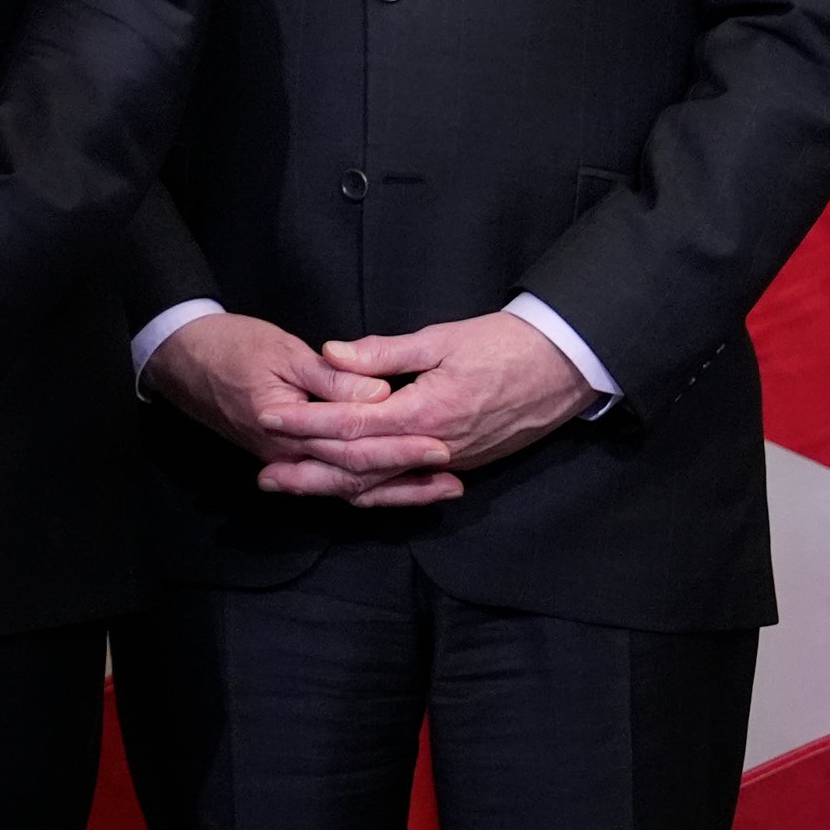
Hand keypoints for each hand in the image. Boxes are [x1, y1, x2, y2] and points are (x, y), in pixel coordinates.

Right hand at [144, 312, 451, 504]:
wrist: (180, 357)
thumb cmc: (231, 347)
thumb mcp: (282, 353)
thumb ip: (331, 379)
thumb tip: (379, 394)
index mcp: (288, 429)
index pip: (353, 449)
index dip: (398, 448)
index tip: (440, 446)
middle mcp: (287, 456)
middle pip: (355, 479)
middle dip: (406, 480)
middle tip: (453, 481)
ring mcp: (286, 460)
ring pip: (346, 487)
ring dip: (394, 491)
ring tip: (440, 491)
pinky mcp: (286, 456)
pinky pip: (332, 480)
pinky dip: (368, 485)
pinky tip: (395, 484)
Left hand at [285, 313, 601, 504]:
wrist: (564, 367)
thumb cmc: (504, 345)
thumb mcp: (441, 339)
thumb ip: (383, 352)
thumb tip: (330, 353)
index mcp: (424, 413)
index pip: (351, 426)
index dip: (306, 423)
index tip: (268, 418)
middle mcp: (435, 447)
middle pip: (360, 468)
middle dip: (309, 473)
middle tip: (265, 476)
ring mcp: (450, 460)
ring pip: (382, 484)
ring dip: (335, 487)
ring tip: (293, 486)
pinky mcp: (461, 462)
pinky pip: (407, 485)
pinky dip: (374, 490)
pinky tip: (347, 490)